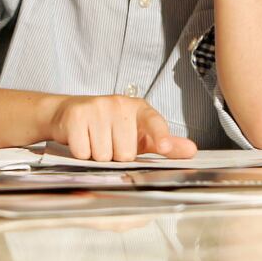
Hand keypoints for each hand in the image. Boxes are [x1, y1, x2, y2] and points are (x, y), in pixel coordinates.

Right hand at [47, 94, 197, 161]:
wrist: (70, 113)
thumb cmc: (110, 126)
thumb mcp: (139, 133)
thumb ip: (164, 143)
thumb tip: (191, 150)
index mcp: (140, 109)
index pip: (154, 122)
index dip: (161, 136)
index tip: (165, 148)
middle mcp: (120, 104)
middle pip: (125, 153)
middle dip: (116, 156)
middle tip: (109, 143)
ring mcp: (97, 107)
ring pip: (103, 155)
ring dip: (97, 156)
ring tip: (94, 141)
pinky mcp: (77, 115)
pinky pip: (83, 152)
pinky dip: (81, 153)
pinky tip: (81, 140)